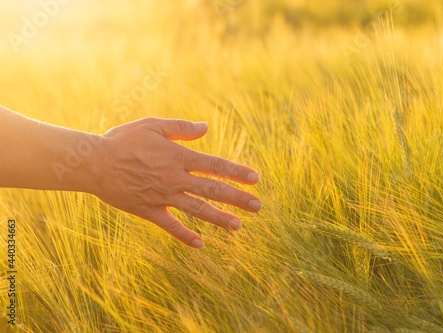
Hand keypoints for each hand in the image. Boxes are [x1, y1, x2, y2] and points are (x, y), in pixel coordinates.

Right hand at [94, 118, 261, 247]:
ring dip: (219, 218)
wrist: (93, 162)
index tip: (255, 179)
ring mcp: (162, 196)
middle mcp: (174, 178)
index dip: (236, 172)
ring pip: (196, 209)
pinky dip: (185, 235)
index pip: (214, 166)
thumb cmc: (123, 140)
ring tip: (239, 226)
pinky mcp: (148, 211)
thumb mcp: (152, 125)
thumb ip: (181, 127)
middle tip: (258, 206)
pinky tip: (201, 244)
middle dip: (237, 198)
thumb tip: (206, 127)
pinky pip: (170, 226)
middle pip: (212, 190)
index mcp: (178, 157)